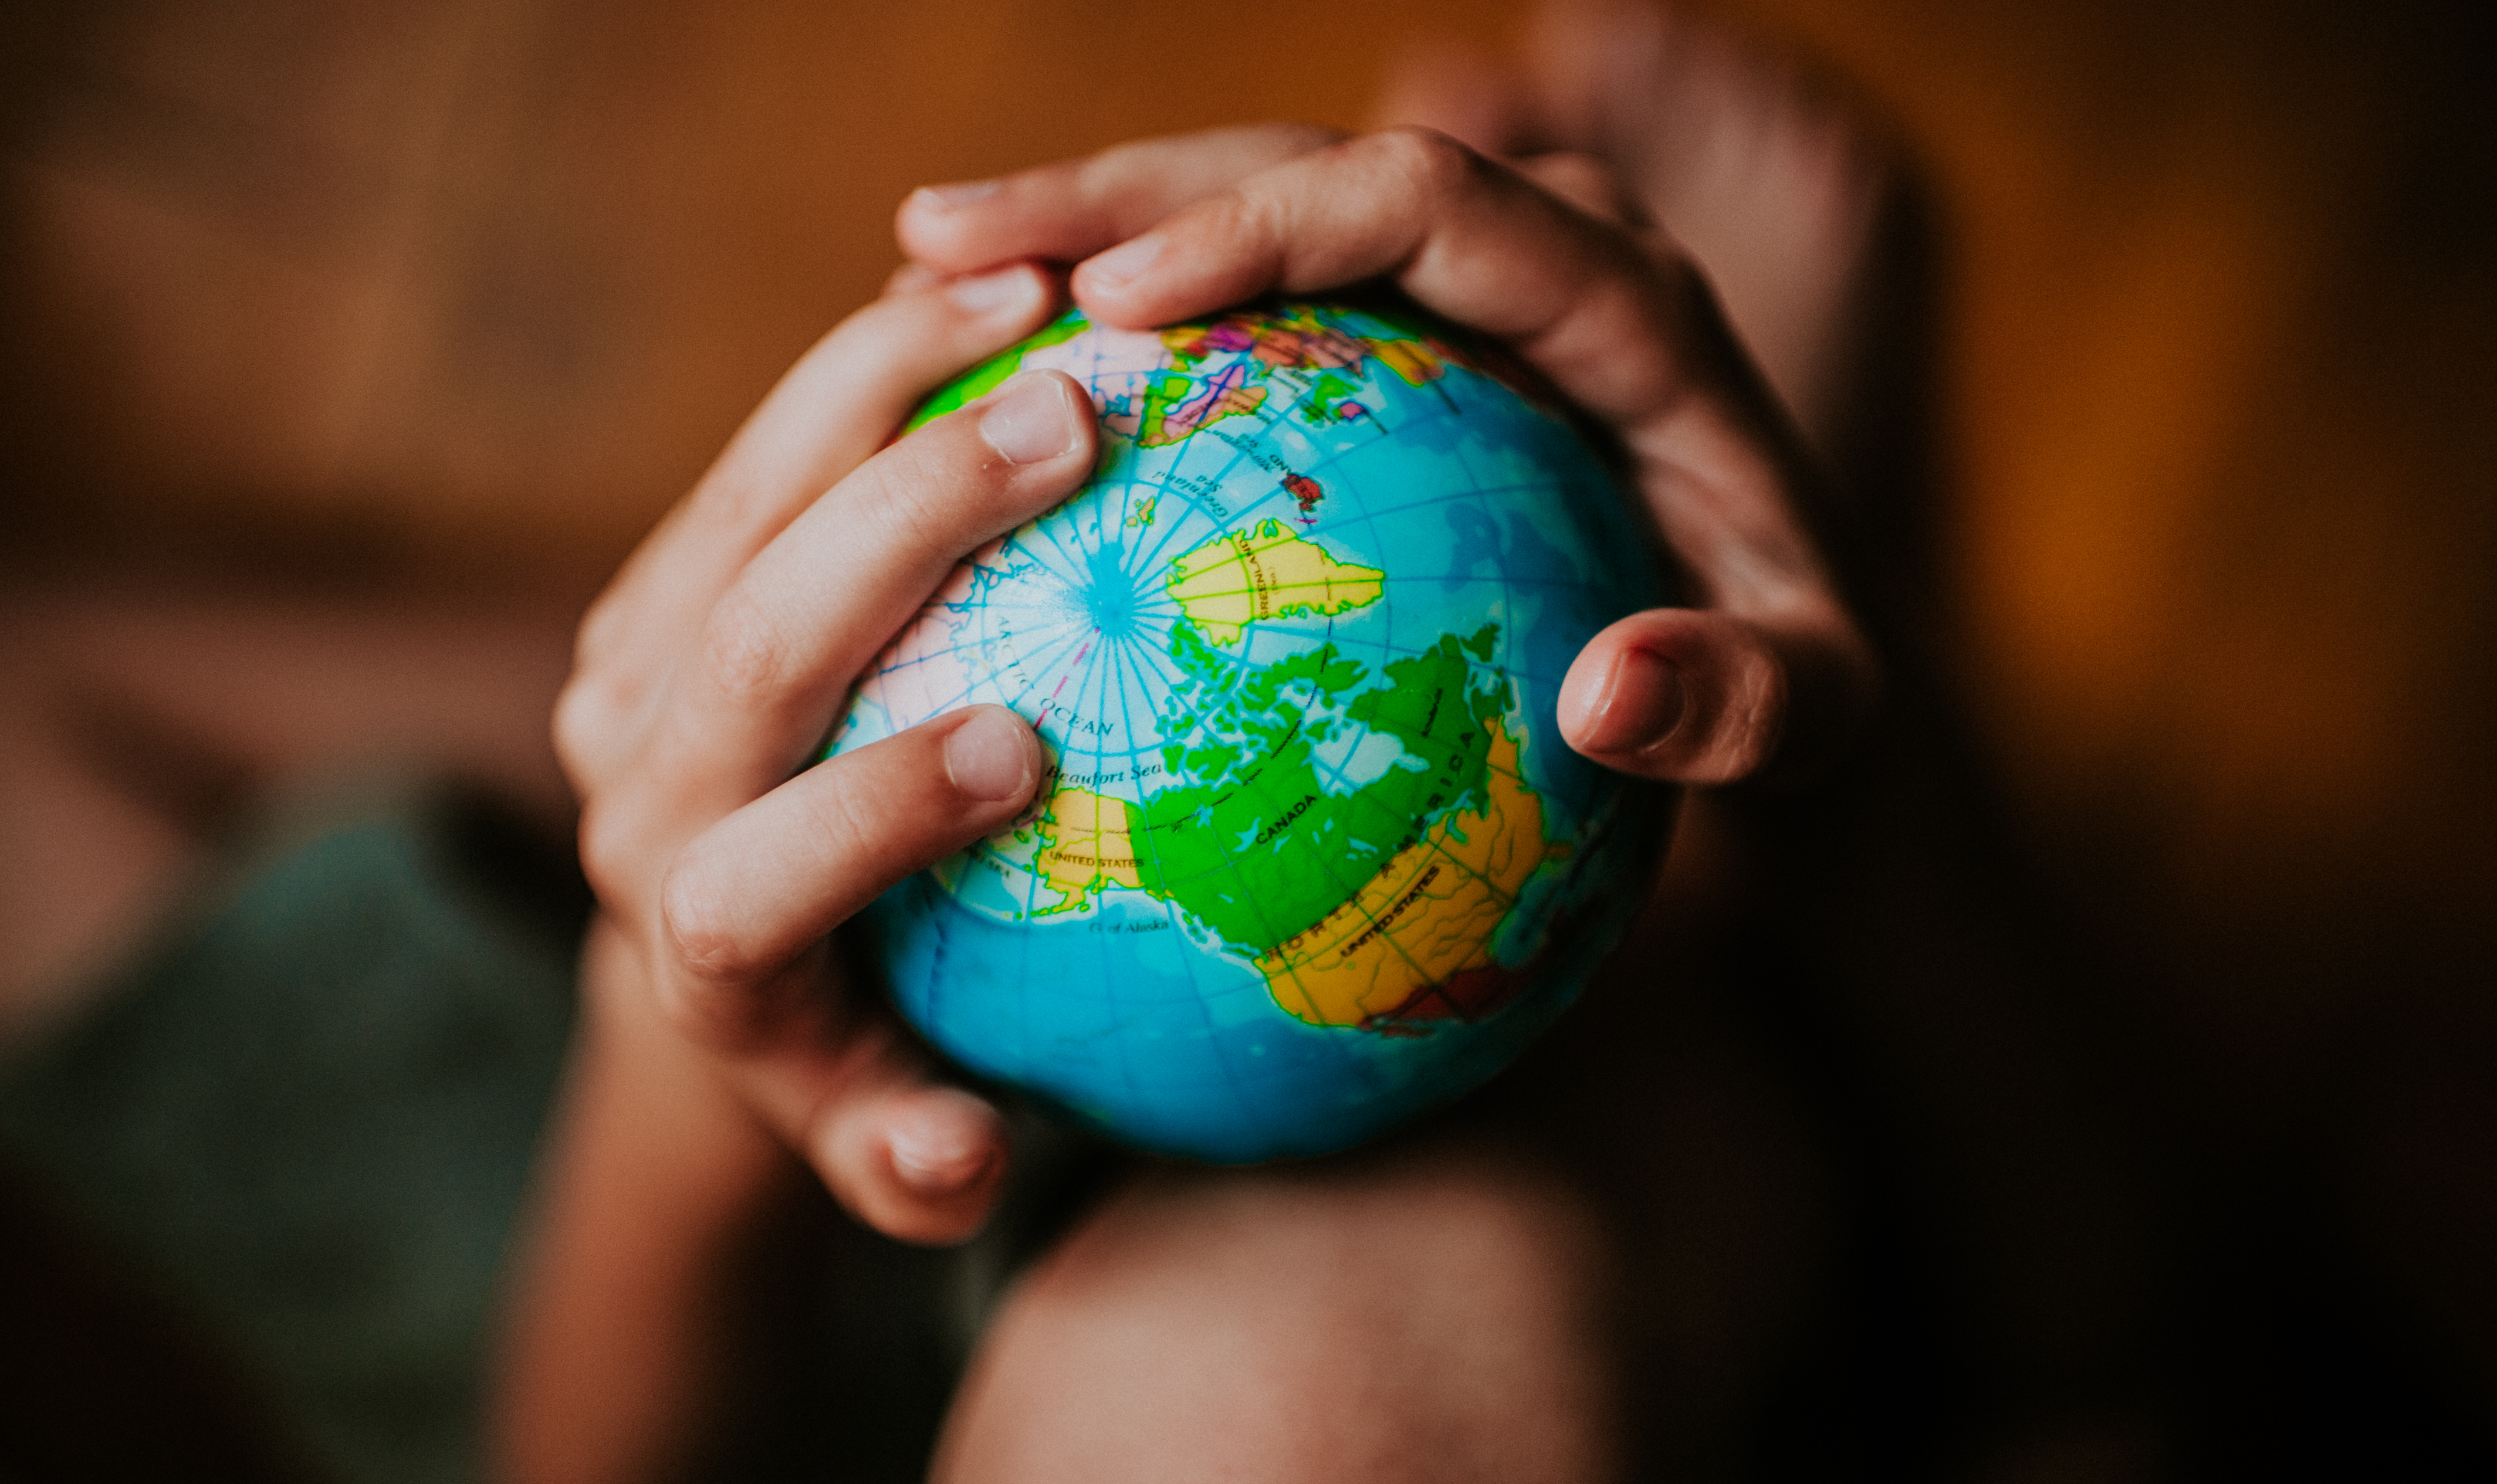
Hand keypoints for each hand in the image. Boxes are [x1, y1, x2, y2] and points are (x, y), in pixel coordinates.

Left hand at [550, 264, 1098, 1243]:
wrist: (727, 948)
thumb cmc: (869, 1047)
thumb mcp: (890, 1140)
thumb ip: (912, 1161)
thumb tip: (959, 1157)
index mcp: (696, 941)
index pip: (750, 876)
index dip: (865, 816)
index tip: (1018, 749)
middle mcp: (632, 800)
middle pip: (746, 643)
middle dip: (903, 521)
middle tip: (1072, 420)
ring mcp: (628, 674)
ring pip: (740, 502)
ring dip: (880, 382)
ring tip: (1031, 288)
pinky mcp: (652, 588)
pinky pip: (758, 451)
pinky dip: (865, 365)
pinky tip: (980, 286)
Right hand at [898, 124, 1872, 785]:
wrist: (1769, 627)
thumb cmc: (1782, 679)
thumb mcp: (1815, 716)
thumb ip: (1747, 705)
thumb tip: (1611, 697)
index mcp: (1628, 297)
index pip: (1428, 203)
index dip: (1266, 231)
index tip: (1114, 302)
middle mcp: (1536, 244)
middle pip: (1303, 162)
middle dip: (1119, 187)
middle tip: (939, 239)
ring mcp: (1455, 272)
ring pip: (1248, 198)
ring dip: (1085, 220)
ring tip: (919, 262)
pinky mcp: (1391, 325)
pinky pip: (1240, 295)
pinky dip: (1119, 310)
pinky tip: (988, 361)